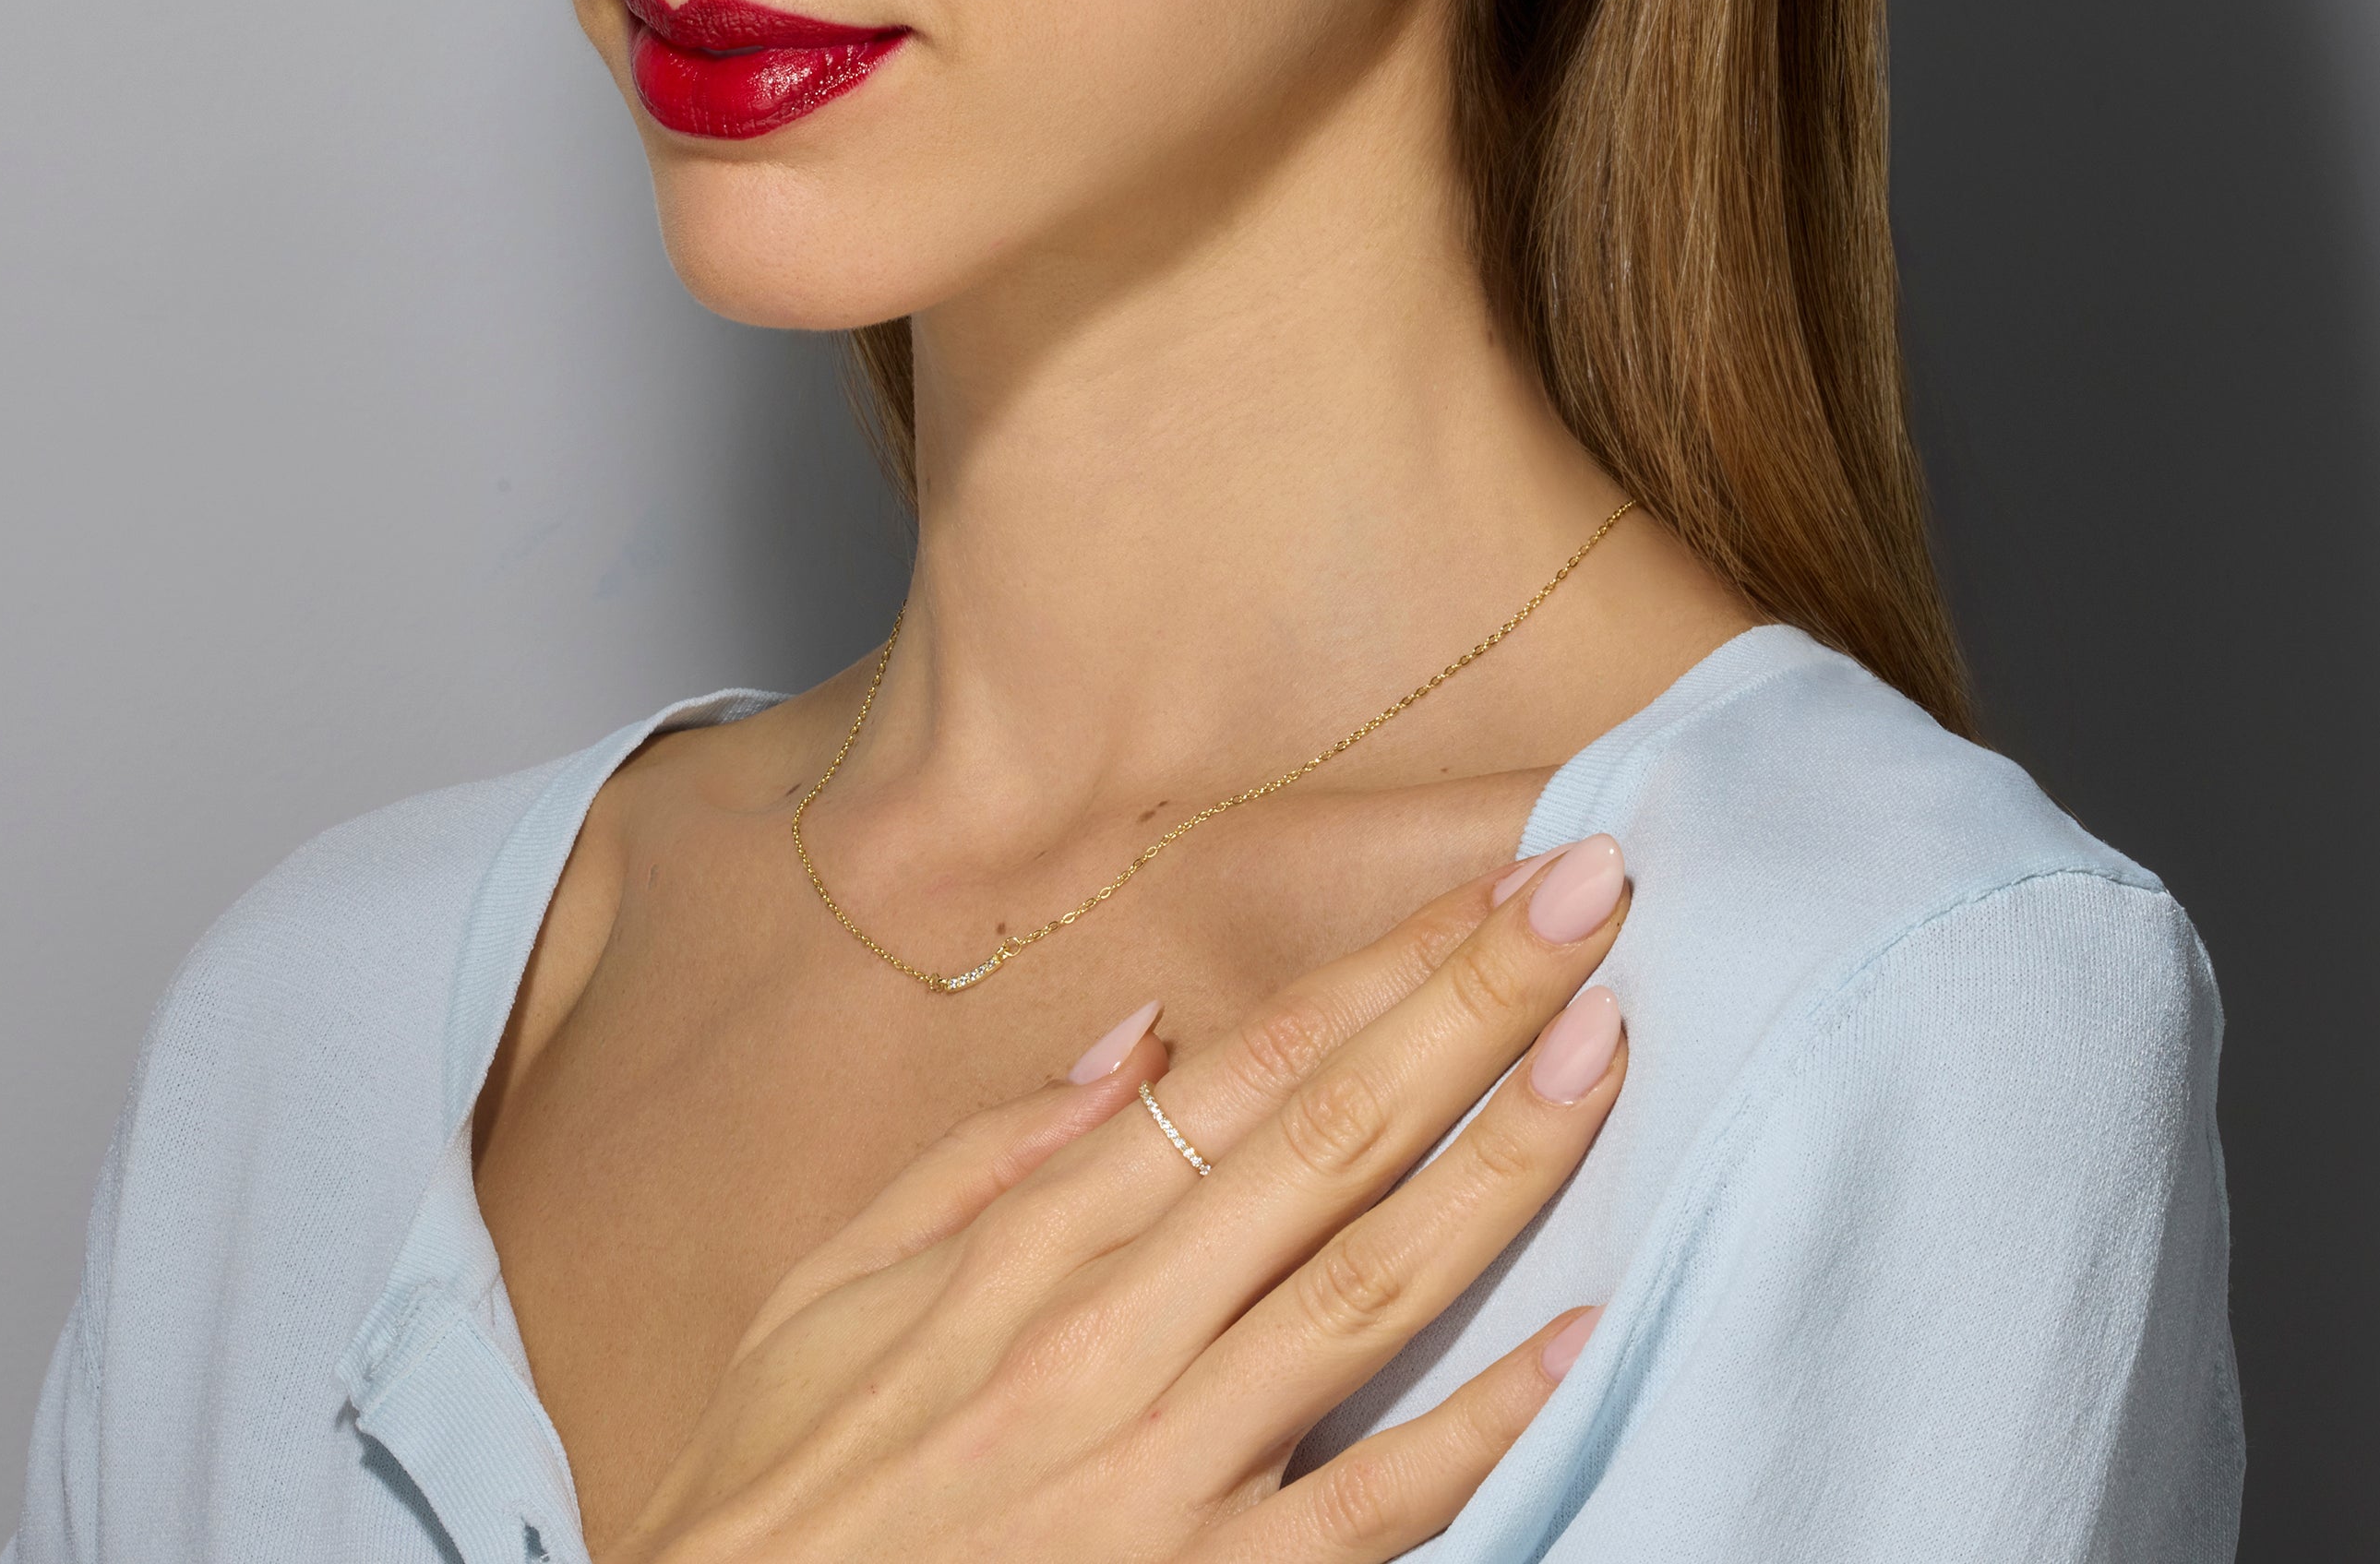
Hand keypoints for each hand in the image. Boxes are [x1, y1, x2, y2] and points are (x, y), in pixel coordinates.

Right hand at [609, 834, 1631, 1563]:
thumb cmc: (773, 1490)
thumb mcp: (833, 1286)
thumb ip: (989, 1153)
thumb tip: (1133, 1033)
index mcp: (1032, 1243)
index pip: (1251, 1062)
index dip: (1387, 963)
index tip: (1496, 878)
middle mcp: (1113, 1335)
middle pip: (1330, 1134)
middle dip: (1471, 1003)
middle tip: (1590, 895)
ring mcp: (1167, 1473)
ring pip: (1372, 1289)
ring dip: (1502, 1160)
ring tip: (1606, 1050)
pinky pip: (1372, 1507)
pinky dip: (1479, 1423)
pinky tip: (1578, 1339)